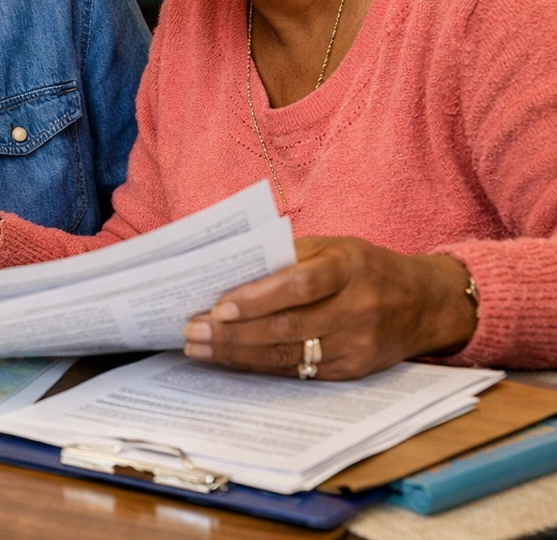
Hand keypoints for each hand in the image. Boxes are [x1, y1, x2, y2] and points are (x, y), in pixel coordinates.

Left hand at [182, 236, 477, 379]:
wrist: (426, 302)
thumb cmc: (364, 266)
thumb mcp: (332, 246)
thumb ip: (286, 256)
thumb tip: (228, 271)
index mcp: (349, 269)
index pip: (298, 286)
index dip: (256, 298)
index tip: (218, 306)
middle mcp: (358, 309)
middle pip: (287, 327)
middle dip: (233, 333)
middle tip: (193, 331)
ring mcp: (358, 345)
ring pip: (289, 356)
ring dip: (238, 354)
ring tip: (200, 349)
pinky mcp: (354, 370)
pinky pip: (300, 372)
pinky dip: (261, 367)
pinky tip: (232, 360)